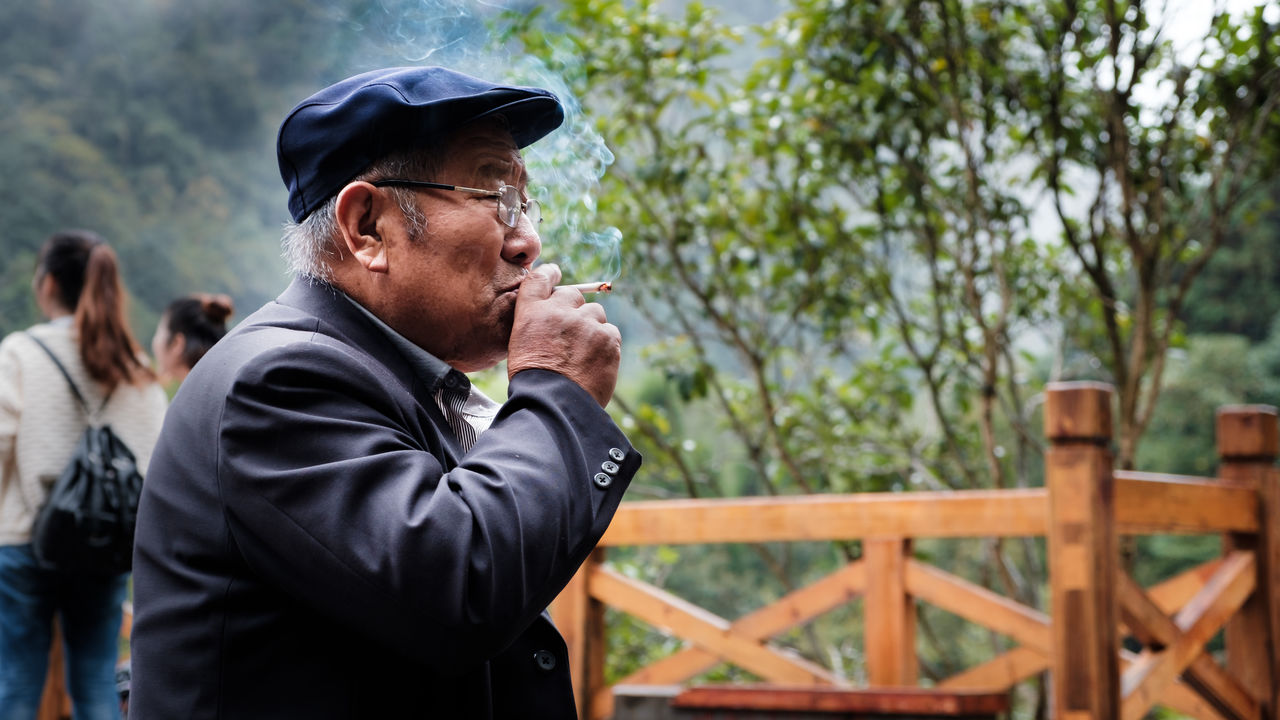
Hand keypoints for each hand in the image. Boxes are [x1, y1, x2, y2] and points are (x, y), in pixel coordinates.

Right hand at [507, 264, 620, 406]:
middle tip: (573, 333)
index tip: (555, 272)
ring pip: (596, 313)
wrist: (554, 404)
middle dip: (574, 309)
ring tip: (583, 355)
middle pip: (573, 295)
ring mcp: (586, 323)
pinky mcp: (607, 338)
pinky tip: (595, 363)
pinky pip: (611, 333)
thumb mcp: (520, 346)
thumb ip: (537, 324)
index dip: (550, 274)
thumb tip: (555, 315)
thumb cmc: (534, 382)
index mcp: (532, 313)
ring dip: (592, 328)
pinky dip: (606, 345)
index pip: (540, 279)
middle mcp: (559, 311)